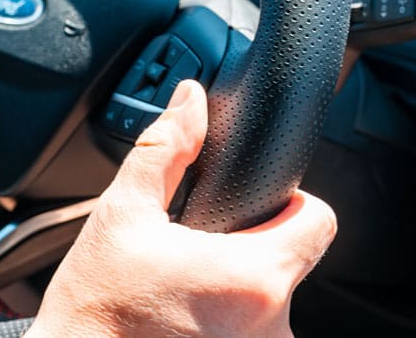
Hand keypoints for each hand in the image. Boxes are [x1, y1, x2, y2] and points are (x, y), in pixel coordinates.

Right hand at [27, 81, 336, 337]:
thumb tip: (190, 101)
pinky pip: (251, 334)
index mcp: (254, 275)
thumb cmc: (95, 310)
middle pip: (289, 261)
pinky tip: (179, 320)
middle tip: (191, 252)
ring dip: (235, 292)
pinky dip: (225, 324)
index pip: (319, 221)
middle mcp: (273, 328)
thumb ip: (166, 148)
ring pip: (267, 302)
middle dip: (247, 248)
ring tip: (179, 291)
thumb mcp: (124, 213)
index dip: (289, 202)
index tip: (250, 206)